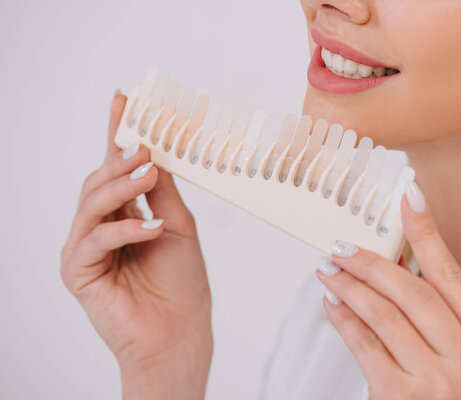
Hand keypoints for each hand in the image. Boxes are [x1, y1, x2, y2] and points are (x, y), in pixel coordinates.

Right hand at [61, 91, 211, 398]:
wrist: (179, 332)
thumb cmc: (182, 283)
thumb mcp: (179, 226)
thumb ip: (161, 191)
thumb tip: (154, 150)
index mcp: (125, 213)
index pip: (116, 167)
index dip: (117, 133)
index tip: (124, 99)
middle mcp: (102, 226)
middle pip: (99, 180)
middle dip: (121, 158)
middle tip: (144, 143)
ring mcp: (87, 247)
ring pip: (92, 202)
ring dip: (121, 185)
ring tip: (148, 173)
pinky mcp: (78, 270)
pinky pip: (95, 238)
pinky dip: (124, 228)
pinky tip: (151, 228)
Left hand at [316, 183, 460, 399]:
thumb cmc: (443, 395)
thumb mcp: (456, 354)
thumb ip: (435, 311)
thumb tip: (396, 257)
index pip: (454, 278)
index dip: (427, 234)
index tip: (409, 199)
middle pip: (416, 294)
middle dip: (373, 263)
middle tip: (345, 247)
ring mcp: (438, 385)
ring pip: (386, 315)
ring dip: (351, 286)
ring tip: (331, 270)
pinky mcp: (400, 398)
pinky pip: (364, 344)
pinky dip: (344, 318)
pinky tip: (333, 303)